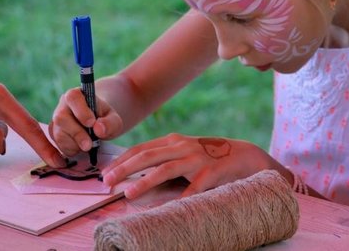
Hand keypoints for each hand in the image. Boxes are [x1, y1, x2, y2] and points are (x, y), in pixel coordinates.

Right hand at [49, 86, 122, 155]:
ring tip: (89, 145)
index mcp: (77, 95)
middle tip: (89, 145)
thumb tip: (99, 129)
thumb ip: (110, 123)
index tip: (92, 123)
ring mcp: (56, 121)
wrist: (97, 125)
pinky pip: (58, 145)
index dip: (81, 111)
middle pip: (62, 118)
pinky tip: (81, 147)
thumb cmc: (105, 119)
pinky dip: (71, 150)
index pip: (73, 97)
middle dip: (76, 134)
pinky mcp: (54, 135)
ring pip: (58, 134)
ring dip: (75, 144)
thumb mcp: (114, 119)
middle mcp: (63, 106)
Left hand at [100, 133, 277, 198]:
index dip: (121, 161)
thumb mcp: (183, 152)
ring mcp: (197, 158)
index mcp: (173, 141)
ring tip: (129, 194)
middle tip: (107, 183)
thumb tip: (133, 175)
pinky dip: (182, 197)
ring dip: (145, 182)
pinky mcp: (212, 171)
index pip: (141, 149)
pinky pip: (195, 187)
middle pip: (148, 156)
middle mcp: (183, 146)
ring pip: (166, 169)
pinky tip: (172, 208)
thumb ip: (163, 159)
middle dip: (124, 169)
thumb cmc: (208, 158)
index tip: (105, 174)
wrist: (243, 156)